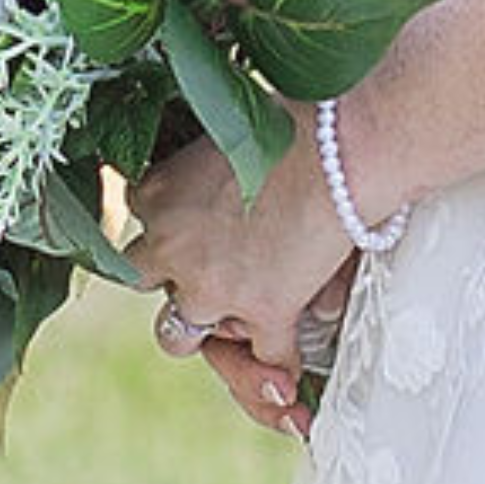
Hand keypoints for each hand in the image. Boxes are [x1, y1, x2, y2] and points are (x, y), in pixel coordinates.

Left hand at [125, 132, 362, 436]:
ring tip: (237, 316)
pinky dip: (279, 361)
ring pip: (177, 335)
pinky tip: (292, 362)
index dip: (170, 229)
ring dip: (206, 327)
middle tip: (213, 269)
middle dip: (172, 278)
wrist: (344, 146)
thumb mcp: (231, 131)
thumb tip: (224, 179)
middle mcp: (170, 245)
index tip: (196, 226)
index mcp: (157, 191)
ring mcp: (210, 286)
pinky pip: (264, 354)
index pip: (140, 220)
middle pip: (142, 279)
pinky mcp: (261, 310)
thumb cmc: (299, 121)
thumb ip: (213, 166)